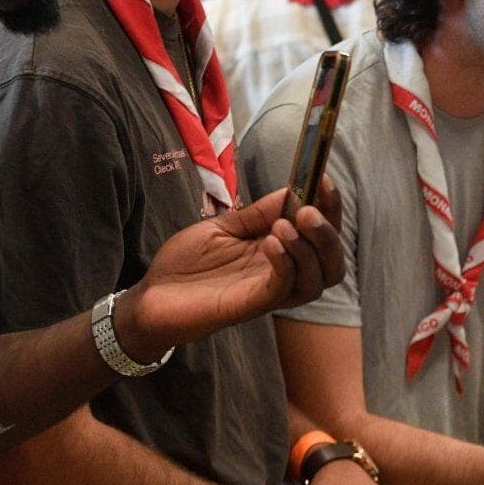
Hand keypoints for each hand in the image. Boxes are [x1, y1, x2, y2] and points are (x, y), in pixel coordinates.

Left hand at [114, 180, 343, 360]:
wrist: (150, 296)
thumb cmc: (186, 263)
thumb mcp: (224, 226)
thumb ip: (259, 213)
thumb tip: (293, 189)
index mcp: (282, 253)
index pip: (322, 234)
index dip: (330, 207)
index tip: (324, 178)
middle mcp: (284, 275)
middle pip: (333, 262)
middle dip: (329, 232)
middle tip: (310, 209)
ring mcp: (269, 292)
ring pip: (318, 279)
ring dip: (311, 248)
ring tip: (287, 224)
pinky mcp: (251, 306)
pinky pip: (283, 287)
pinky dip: (286, 263)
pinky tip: (270, 241)